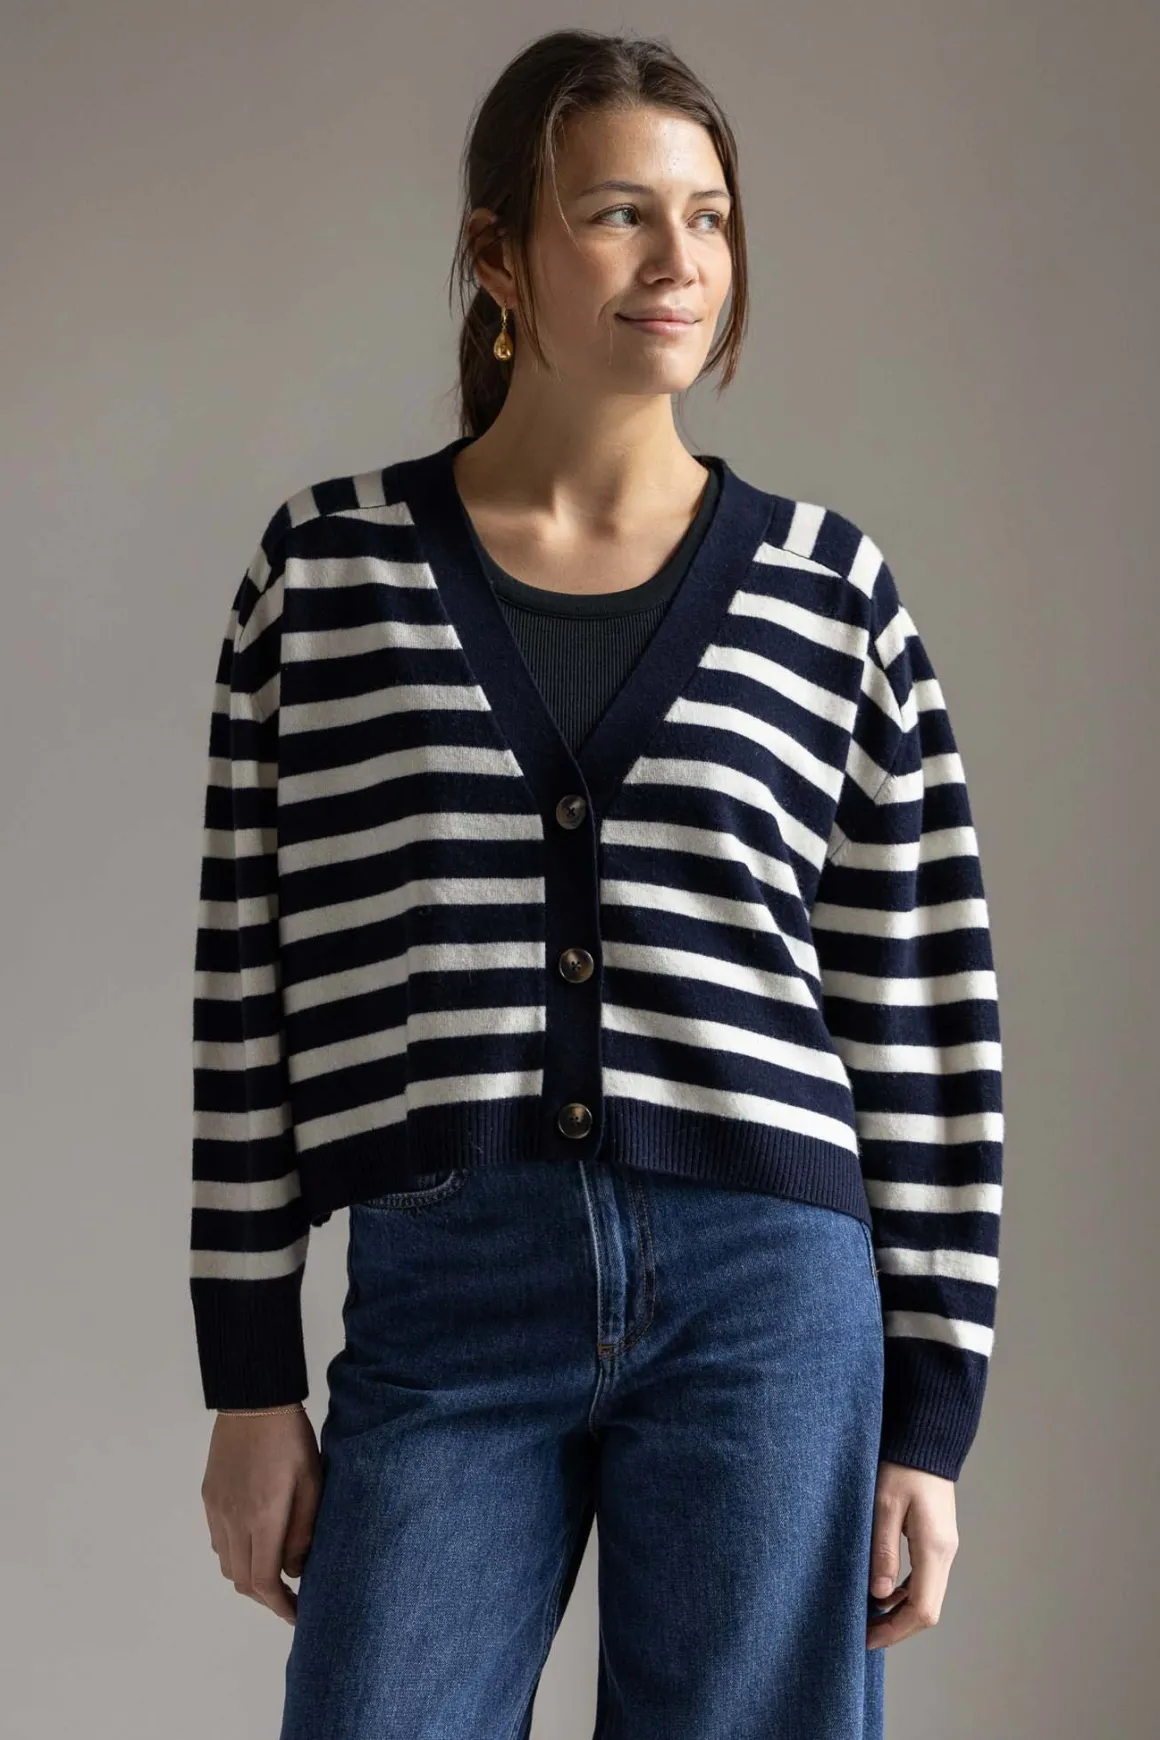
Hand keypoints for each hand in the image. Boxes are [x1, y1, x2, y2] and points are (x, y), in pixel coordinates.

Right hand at [201, 1407, 322, 1624]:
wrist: (253, 1400)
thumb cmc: (291, 1439)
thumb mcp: (311, 1482)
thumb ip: (304, 1530)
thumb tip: (295, 1569)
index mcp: (262, 1518)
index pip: (264, 1582)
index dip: (280, 1606)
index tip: (297, 1615)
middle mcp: (232, 1520)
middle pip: (242, 1581)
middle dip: (266, 1597)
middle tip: (289, 1597)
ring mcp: (216, 1509)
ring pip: (226, 1564)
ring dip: (249, 1576)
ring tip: (274, 1569)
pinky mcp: (208, 1497)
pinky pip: (218, 1540)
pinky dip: (235, 1553)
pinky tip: (255, 1541)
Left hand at [866, 1459, 958, 1649]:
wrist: (925, 1442)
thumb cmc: (902, 1467)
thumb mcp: (884, 1506)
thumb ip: (883, 1550)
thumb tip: (878, 1595)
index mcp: (934, 1549)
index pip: (922, 1610)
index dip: (895, 1630)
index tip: (867, 1638)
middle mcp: (944, 1554)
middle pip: (927, 1610)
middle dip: (896, 1628)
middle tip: (864, 1635)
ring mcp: (944, 1548)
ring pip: (927, 1596)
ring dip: (900, 1613)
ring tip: (868, 1616)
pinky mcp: (937, 1541)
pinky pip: (924, 1579)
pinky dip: (904, 1593)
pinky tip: (882, 1591)